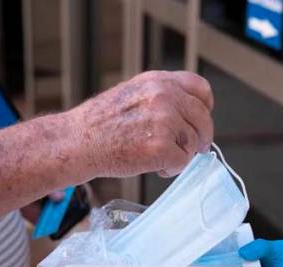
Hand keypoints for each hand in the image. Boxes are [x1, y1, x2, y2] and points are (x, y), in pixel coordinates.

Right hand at [68, 70, 213, 177]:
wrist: (77, 141)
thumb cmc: (99, 124)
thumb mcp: (133, 94)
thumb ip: (161, 97)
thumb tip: (188, 114)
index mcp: (159, 81)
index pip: (200, 89)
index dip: (204, 108)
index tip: (200, 120)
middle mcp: (165, 96)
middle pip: (203, 119)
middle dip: (200, 138)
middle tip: (193, 150)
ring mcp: (165, 121)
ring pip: (193, 144)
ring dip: (179, 155)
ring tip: (155, 156)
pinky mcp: (162, 147)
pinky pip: (182, 162)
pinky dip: (170, 169)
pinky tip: (152, 166)